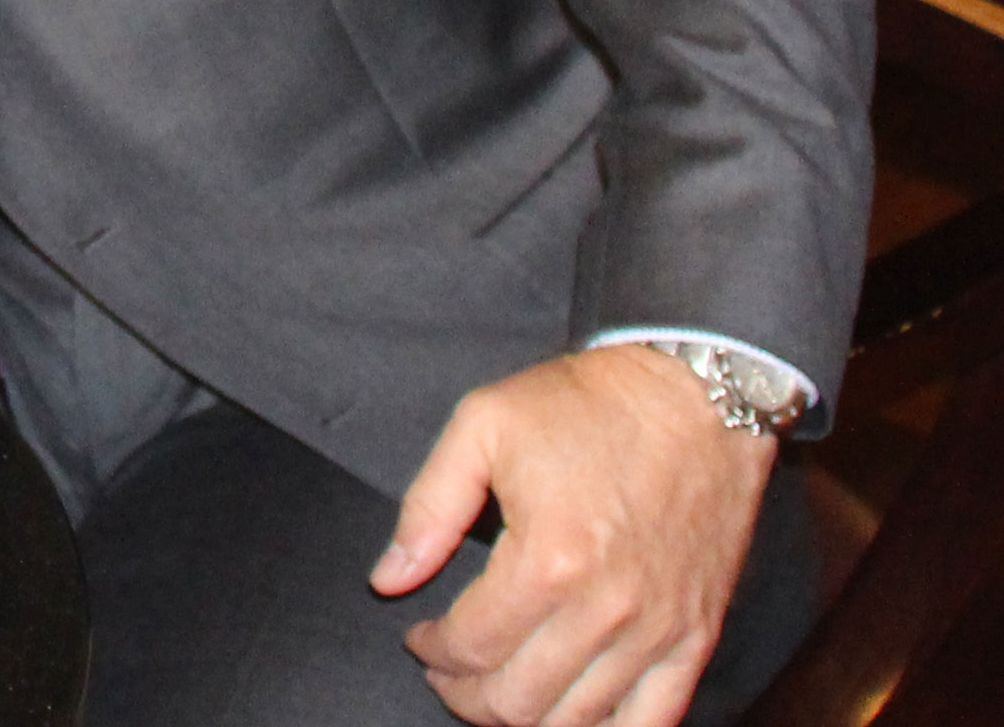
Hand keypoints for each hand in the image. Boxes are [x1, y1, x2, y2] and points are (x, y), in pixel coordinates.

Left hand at [380, 344, 775, 726]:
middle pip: (518, 701)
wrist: (698, 393)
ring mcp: (659, 630)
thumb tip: (389, 579)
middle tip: (448, 670)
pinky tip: (572, 713)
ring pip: (577, 721)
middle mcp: (607, 609)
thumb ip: (427, 509)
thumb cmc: (588, 404)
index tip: (420, 637)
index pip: (470, 645)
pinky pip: (655, 721)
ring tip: (498, 686)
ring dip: (524, 717)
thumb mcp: (482, 426)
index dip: (431, 651)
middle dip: (466, 695)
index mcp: (547, 560)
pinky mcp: (699, 635)